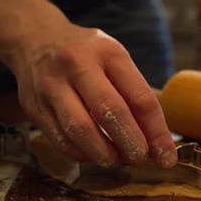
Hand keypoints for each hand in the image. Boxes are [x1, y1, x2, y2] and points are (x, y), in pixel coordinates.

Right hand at [13, 26, 176, 167]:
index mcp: (108, 53)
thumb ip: (135, 97)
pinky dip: (81, 154)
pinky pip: (60, 139)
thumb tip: (156, 143)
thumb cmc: (88, 56)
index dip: (156, 132)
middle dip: (130, 143)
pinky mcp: (33, 106)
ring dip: (104, 153)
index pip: (140, 98)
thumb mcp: (116, 61)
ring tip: (117, 160)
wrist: (36, 40)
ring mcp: (51, 86)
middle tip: (141, 159)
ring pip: (79, 129)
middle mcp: (77, 65)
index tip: (166, 156)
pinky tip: (94, 155)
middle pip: (109, 111)